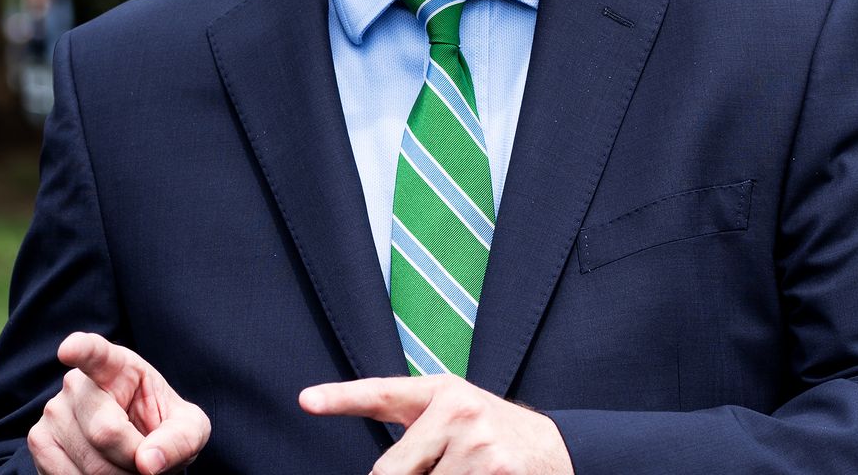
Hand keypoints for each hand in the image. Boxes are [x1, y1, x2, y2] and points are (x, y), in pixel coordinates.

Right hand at [27, 332, 210, 474]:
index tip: (68, 349)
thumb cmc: (165, 430)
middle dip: (134, 461)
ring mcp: (53, 412)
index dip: (81, 350)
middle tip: (145, 461)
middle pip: (105, 433)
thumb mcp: (190, 430)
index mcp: (117, 366)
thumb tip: (147, 462)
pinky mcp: (39, 442)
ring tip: (126, 468)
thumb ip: (178, 441)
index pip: (95, 353)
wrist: (141, 450)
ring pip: (87, 464)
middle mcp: (77, 384)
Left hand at [299, 375, 572, 474]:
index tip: (306, 400)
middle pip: (391, 471)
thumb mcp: (451, 414)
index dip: (340, 398)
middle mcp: (458, 411)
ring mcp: (478, 444)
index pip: (382, 394)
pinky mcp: (495, 472)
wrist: (551, 450)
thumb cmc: (486, 433)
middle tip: (434, 466)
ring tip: (462, 471)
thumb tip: (379, 473)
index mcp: (441, 392)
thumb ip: (410, 433)